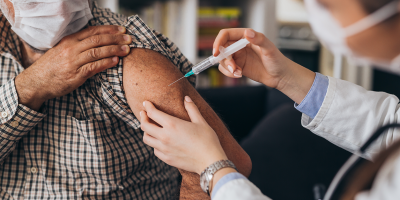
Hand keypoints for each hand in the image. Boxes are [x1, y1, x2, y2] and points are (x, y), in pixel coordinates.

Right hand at [15, 25, 131, 109]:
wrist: (36, 82)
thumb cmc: (51, 67)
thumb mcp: (62, 50)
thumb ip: (78, 45)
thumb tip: (98, 41)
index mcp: (69, 41)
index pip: (93, 31)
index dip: (109, 30)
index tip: (122, 30)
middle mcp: (71, 49)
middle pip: (98, 40)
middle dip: (116, 38)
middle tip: (129, 39)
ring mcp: (73, 62)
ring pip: (97, 52)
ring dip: (114, 50)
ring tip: (127, 50)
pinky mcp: (75, 75)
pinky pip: (93, 67)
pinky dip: (106, 63)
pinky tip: (115, 61)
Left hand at [140, 96, 227, 174]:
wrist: (210, 161)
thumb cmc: (207, 140)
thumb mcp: (201, 121)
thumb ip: (192, 108)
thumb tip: (186, 98)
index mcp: (172, 124)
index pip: (152, 113)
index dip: (147, 106)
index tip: (146, 103)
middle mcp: (164, 136)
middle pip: (144, 126)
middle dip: (142, 117)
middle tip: (143, 113)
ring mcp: (164, 149)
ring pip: (146, 139)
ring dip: (146, 131)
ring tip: (149, 128)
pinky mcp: (166, 159)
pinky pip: (154, 150)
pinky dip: (154, 144)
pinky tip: (159, 141)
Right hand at [213, 28, 294, 88]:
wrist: (280, 76)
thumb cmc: (277, 61)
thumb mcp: (269, 49)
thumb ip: (259, 39)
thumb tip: (248, 33)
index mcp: (246, 36)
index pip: (226, 34)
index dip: (218, 41)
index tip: (216, 52)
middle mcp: (240, 45)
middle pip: (222, 48)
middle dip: (224, 59)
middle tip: (232, 67)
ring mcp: (238, 56)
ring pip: (222, 60)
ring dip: (227, 67)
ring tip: (238, 72)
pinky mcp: (238, 66)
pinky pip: (226, 69)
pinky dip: (229, 73)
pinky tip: (239, 74)